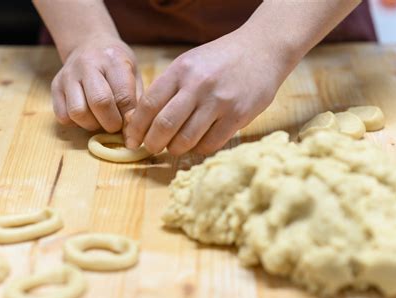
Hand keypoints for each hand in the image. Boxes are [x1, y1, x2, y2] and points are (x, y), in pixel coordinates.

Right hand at [51, 35, 141, 131]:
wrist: (89, 43)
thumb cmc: (116, 65)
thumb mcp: (134, 73)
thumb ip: (136, 100)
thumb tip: (133, 128)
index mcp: (114, 60)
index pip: (123, 96)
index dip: (128, 117)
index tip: (131, 122)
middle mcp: (88, 65)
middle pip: (99, 103)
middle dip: (111, 123)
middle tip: (116, 124)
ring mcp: (68, 75)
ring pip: (77, 112)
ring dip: (92, 124)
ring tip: (100, 119)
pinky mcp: (55, 86)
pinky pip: (63, 116)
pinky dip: (76, 123)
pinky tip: (86, 115)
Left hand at [124, 28, 287, 155]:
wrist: (263, 50)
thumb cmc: (221, 60)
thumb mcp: (190, 63)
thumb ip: (169, 87)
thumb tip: (145, 121)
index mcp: (181, 69)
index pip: (149, 104)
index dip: (136, 127)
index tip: (132, 140)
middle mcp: (198, 85)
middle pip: (164, 125)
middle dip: (152, 143)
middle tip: (151, 148)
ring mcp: (220, 101)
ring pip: (186, 139)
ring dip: (175, 149)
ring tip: (174, 148)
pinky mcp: (238, 115)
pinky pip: (210, 144)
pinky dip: (198, 149)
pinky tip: (197, 144)